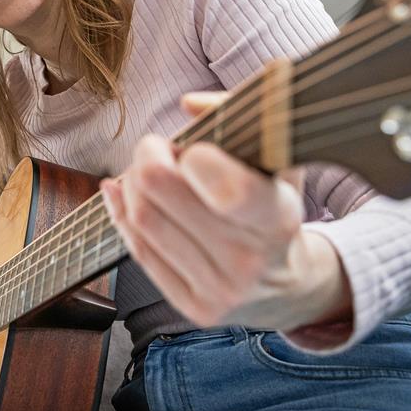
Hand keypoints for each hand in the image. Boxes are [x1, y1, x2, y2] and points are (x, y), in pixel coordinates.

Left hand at [100, 92, 351, 331]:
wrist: (288, 286)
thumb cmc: (274, 206)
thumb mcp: (277, 158)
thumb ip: (239, 116)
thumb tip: (189, 104)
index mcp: (277, 218)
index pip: (227, 191)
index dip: (195, 158)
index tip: (193, 148)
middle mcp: (247, 259)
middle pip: (160, 192)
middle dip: (148, 155)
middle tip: (156, 148)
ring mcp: (218, 289)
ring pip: (142, 218)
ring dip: (132, 182)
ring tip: (145, 171)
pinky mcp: (191, 305)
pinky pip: (137, 249)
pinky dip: (122, 212)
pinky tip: (124, 192)